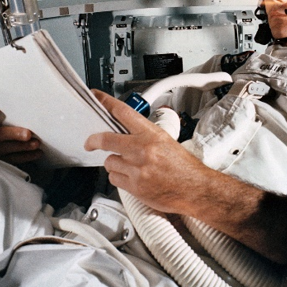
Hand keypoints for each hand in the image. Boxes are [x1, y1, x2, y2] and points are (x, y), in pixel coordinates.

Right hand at [0, 105, 43, 164]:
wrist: (17, 151)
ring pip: (6, 149)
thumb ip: (15, 118)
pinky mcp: (3, 164)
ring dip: (23, 146)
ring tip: (36, 143)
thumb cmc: (16, 131)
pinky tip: (38, 152)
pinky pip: (14, 160)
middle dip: (14, 134)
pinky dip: (27, 156)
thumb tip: (30, 110)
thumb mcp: (12, 123)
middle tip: (28, 134)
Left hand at [83, 89, 212, 215]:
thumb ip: (144, 135)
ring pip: (109, 162)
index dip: (105, 103)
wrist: (196, 189)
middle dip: (94, 140)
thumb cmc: (184, 167)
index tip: (96, 98)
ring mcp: (137, 169)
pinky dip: (119, 178)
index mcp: (151, 134)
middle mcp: (142, 150)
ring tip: (129, 166)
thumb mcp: (166, 141)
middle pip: (106, 139)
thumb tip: (124, 130)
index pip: (123, 112)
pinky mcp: (135, 187)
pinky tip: (131, 178)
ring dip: (115, 163)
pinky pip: (114, 179)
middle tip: (90, 142)